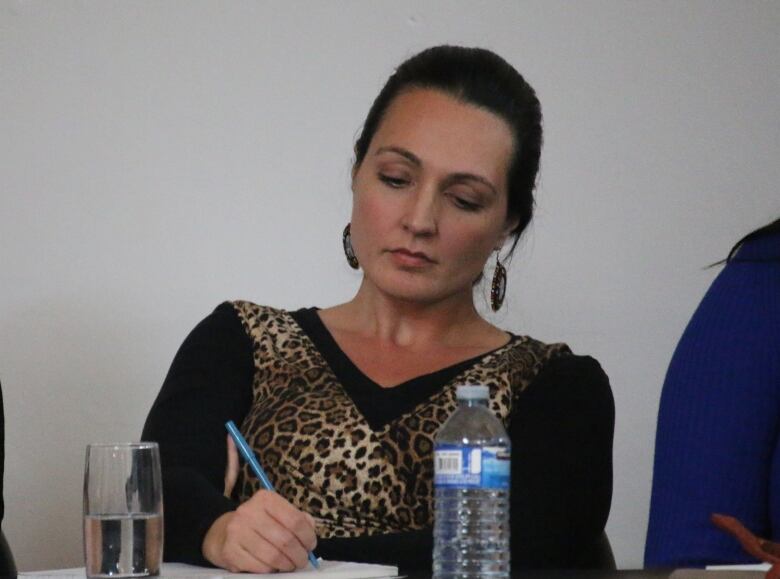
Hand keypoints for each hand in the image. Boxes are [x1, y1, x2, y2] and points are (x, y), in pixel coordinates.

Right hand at [202, 435, 316, 572]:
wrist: (223, 533)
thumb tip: (311, 531)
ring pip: (274, 556)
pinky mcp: (230, 551)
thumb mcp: (277, 513)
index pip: (295, 519)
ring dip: (287, 565)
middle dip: (299, 554)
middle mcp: (249, 511)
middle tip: (302, 560)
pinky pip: (260, 567)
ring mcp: (237, 531)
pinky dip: (271, 570)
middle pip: (286, 540)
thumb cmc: (258, 524)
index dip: (308, 536)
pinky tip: (273, 566)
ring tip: (290, 565)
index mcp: (265, 499)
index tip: (311, 546)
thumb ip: (297, 518)